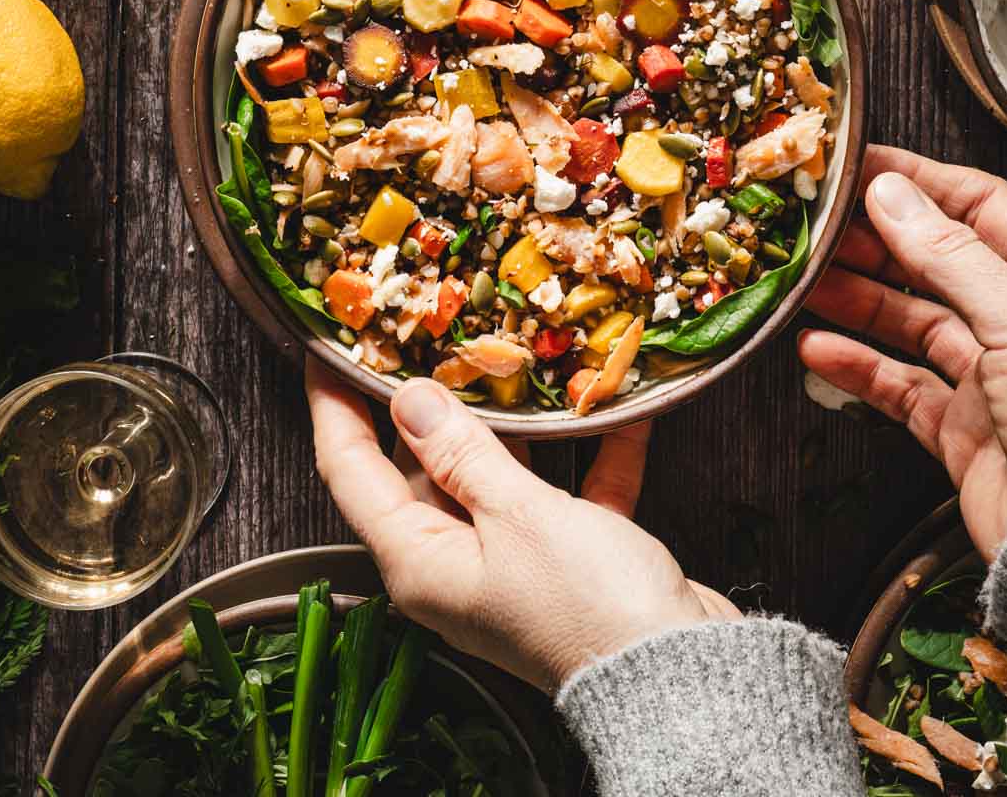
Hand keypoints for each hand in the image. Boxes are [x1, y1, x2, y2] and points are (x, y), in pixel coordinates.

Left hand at [306, 355, 738, 691]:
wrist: (681, 674)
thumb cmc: (587, 602)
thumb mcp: (518, 513)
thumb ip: (462, 452)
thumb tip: (407, 399)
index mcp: (419, 559)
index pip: (350, 470)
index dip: (334, 406)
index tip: (326, 350)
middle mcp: (453, 565)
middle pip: (417, 468)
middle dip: (425, 402)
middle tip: (425, 332)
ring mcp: (509, 566)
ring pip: (491, 476)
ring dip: (512, 423)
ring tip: (513, 354)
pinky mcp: (567, 564)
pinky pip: (565, 495)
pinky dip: (590, 454)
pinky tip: (617, 407)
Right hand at [799, 144, 1006, 561]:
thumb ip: (950, 252)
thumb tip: (893, 191)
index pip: (981, 205)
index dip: (919, 181)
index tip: (860, 168)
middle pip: (937, 261)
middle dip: (875, 241)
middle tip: (818, 226)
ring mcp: (993, 378)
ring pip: (911, 321)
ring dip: (856, 298)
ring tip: (804, 281)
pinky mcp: (964, 432)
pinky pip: (900, 386)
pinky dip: (857, 366)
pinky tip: (818, 349)